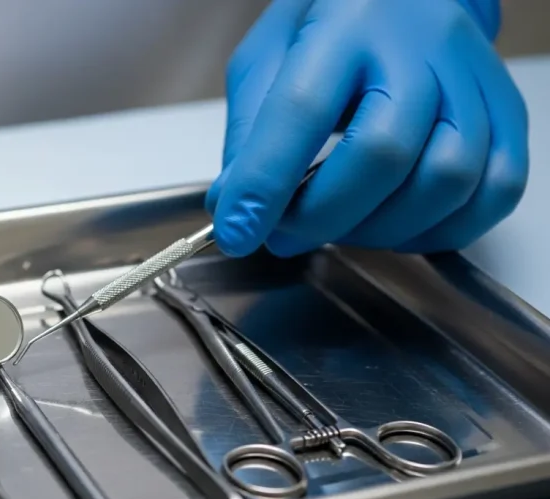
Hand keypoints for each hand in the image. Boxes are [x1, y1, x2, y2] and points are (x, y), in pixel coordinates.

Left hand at [206, 0, 526, 256]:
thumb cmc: (327, 27)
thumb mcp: (265, 60)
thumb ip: (249, 134)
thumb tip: (233, 206)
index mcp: (344, 25)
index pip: (301, 111)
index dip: (265, 185)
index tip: (236, 234)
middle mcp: (418, 46)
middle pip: (384, 152)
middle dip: (323, 215)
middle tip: (285, 233)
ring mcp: (472, 79)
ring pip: (448, 177)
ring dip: (382, 228)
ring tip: (340, 226)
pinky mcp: (506, 112)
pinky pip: (496, 190)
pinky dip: (441, 229)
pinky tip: (396, 225)